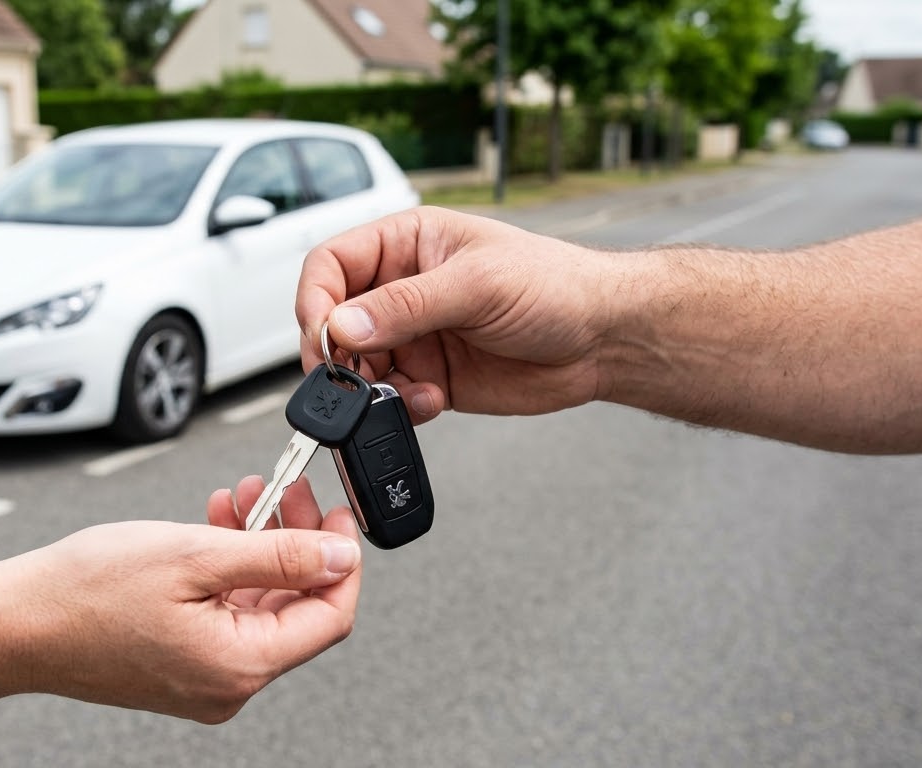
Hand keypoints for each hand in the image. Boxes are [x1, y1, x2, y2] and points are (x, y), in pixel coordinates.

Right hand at [0, 478, 360, 723]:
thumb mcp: (197, 554)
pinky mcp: (179, 665)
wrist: (14, 622)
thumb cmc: (87, 591)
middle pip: (295, 608)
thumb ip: (280, 556)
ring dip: (259, 548)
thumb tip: (341, 557)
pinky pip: (225, 615)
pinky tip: (216, 527)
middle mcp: (227, 684)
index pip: (330, 616)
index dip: (342, 559)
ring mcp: (202, 679)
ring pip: (258, 606)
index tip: (338, 514)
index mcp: (240, 666)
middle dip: (295, 541)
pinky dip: (228, 570)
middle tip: (286, 490)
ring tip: (242, 499)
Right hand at [297, 206, 620, 421]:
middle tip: (347, 379)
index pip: (331, 264)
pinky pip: (390, 398)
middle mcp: (402, 289)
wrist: (604, 339)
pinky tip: (431, 400)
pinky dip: (399, 407)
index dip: (316, 300)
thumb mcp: (477, 285)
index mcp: (407, 243)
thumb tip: (342, 326)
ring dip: (370, 387)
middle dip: (337, 354)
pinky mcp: (430, 377)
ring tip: (406, 390)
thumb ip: (405, 307)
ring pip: (358, 367)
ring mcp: (415, 336)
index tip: (323, 336)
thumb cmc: (555, 285)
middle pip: (335, 320)